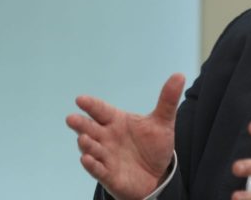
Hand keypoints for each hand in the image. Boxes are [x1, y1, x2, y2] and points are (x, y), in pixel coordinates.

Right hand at [66, 73, 185, 199]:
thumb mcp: (163, 122)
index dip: (91, 105)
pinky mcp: (109, 175)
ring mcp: (106, 156)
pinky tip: (87, 159)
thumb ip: (168, 100)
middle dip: (80, 124)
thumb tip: (179, 75)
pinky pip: (98, 170)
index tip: (80, 99)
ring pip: (92, 149)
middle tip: (71, 118)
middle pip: (90, 129)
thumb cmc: (153, 146)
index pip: (101, 110)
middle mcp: (107, 138)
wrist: (158, 175)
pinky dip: (92, 165)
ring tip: (83, 138)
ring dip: (86, 145)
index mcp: (116, 121)